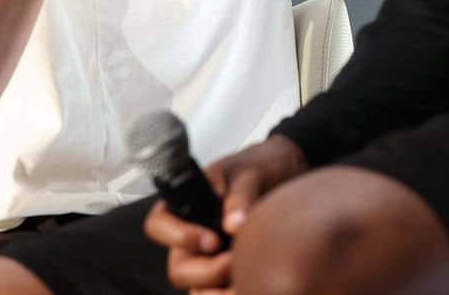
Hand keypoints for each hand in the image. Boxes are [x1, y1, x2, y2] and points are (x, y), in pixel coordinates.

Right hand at [143, 134, 308, 292]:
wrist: (290, 174)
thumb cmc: (260, 166)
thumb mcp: (249, 172)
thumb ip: (240, 195)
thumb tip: (234, 224)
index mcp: (185, 204)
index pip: (158, 225)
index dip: (178, 237)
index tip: (212, 239)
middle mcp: (192, 234)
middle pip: (178, 267)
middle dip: (206, 272)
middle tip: (234, 262)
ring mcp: (210, 256)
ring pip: (198, 287)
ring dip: (218, 288)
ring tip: (246, 276)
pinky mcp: (231, 272)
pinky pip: (221, 292)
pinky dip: (232, 292)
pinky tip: (251, 283)